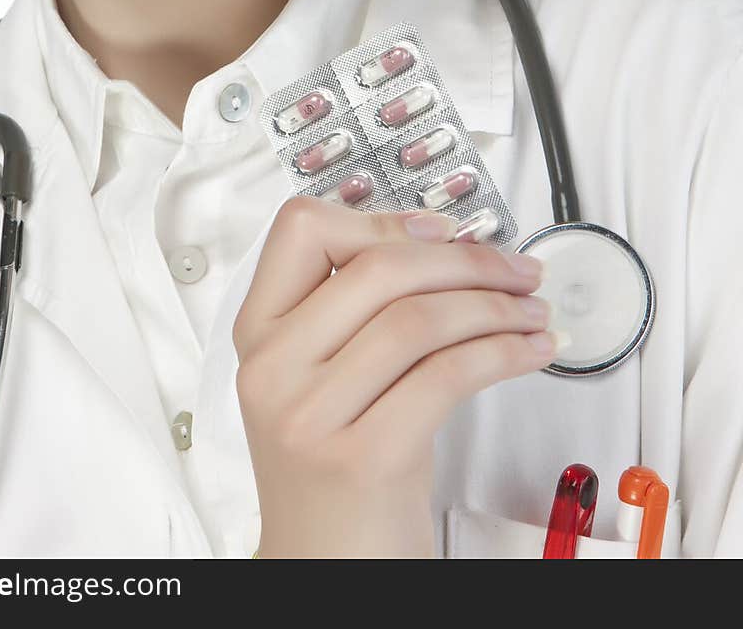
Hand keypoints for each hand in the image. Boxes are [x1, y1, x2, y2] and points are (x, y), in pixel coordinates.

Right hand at [233, 195, 554, 558]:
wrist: (327, 571)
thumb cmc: (339, 475)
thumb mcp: (328, 379)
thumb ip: (356, 312)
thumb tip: (441, 246)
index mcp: (258, 334)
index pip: (301, 229)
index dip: (380, 218)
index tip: (438, 230)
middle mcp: (272, 368)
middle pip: (378, 267)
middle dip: (465, 259)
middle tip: (514, 269)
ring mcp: (311, 414)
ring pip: (418, 318)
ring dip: (495, 306)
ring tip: (530, 311)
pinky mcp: (364, 457)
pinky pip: (448, 374)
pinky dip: (504, 352)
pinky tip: (528, 351)